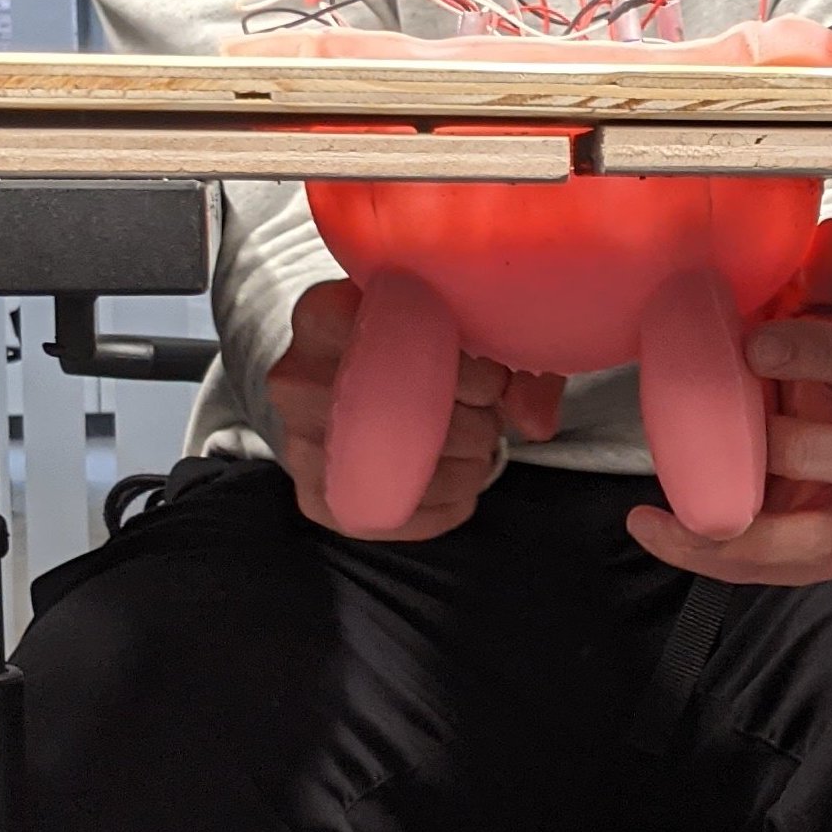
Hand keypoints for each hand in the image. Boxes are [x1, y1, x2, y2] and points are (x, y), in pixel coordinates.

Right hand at [265, 278, 564, 541]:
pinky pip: (394, 518)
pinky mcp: (315, 499)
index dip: (473, 370)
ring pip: (407, 473)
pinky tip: (462, 489)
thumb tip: (535, 423)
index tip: (494, 374)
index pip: (412, 345)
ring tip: (480, 449)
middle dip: (476, 422)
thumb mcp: (449, 316)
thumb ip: (504, 351)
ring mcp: (299, 443)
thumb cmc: (401, 335)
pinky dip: (446, 508)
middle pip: (412, 414)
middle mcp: (296, 379)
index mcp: (323, 313)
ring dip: (468, 467)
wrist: (329, 370)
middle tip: (488, 414)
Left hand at [627, 219, 831, 586]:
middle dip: (799, 445)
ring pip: (825, 536)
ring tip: (686, 515)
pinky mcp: (818, 542)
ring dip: (756, 533)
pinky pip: (780, 568)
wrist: (816, 408)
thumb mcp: (815, 308)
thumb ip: (821, 274)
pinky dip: (715, 558)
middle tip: (736, 433)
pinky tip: (655, 526)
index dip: (812, 352)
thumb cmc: (808, 356)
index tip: (755, 344)